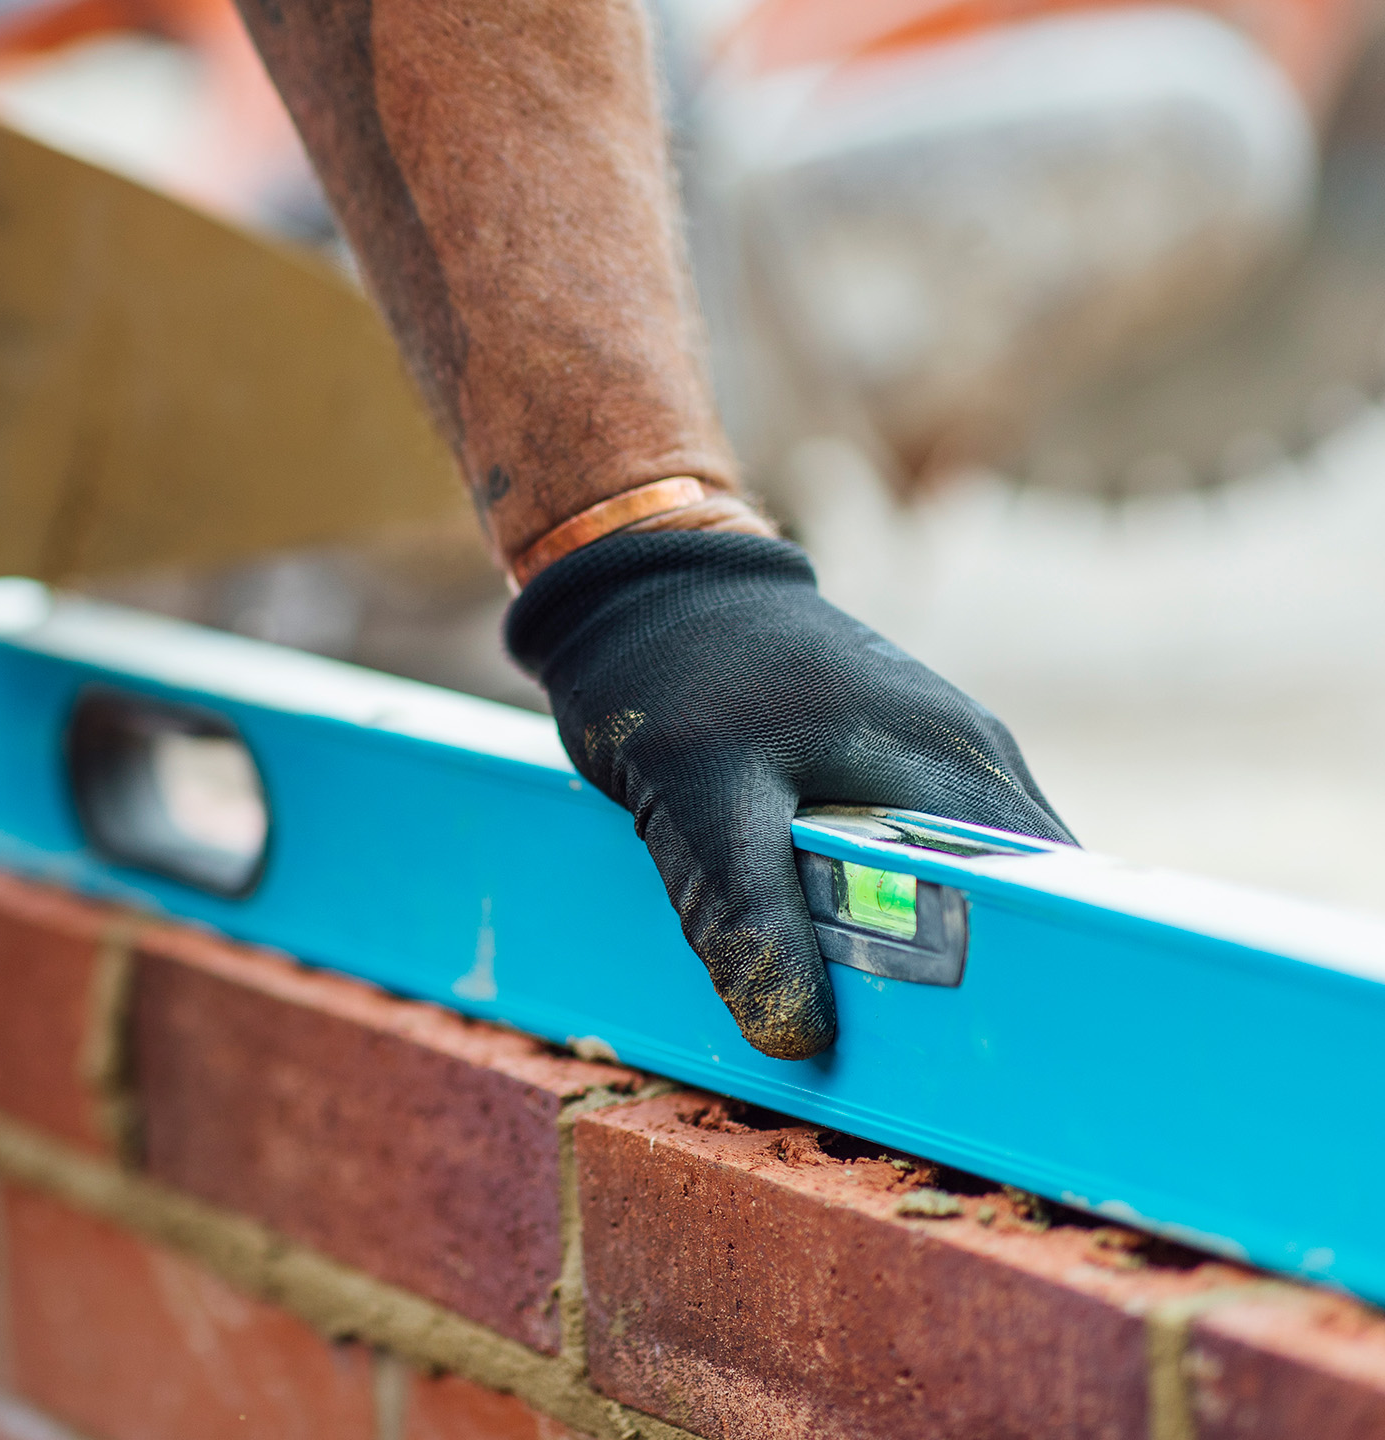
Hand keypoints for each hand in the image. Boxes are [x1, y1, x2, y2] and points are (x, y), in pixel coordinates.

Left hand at [506, 531, 1071, 1058]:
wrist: (640, 589)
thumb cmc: (677, 677)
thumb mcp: (701, 801)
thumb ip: (747, 913)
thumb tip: (796, 1036)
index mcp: (951, 763)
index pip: (1052, 893)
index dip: (1048, 978)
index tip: (1022, 1061)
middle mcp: (964, 761)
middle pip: (1010, 902)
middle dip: (981, 986)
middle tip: (939, 1078)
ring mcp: (927, 762)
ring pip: (955, 887)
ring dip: (924, 956)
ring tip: (891, 1046)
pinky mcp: (880, 773)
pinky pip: (906, 865)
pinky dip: (881, 919)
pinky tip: (836, 969)